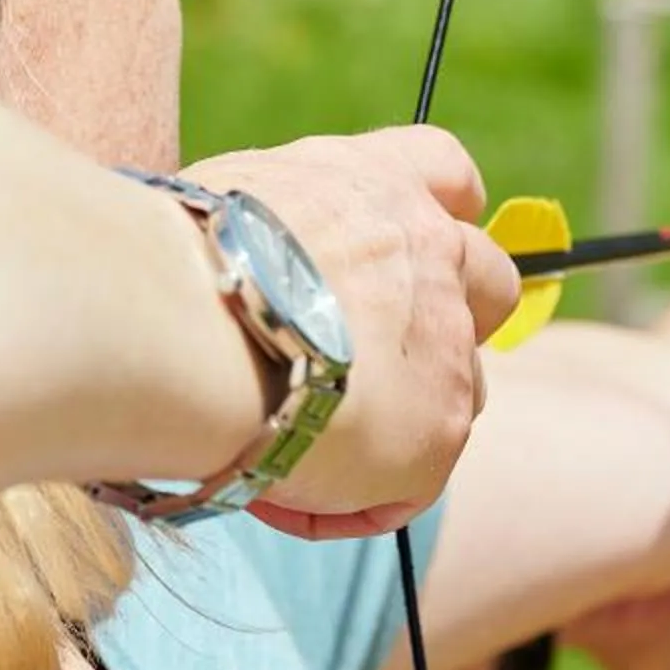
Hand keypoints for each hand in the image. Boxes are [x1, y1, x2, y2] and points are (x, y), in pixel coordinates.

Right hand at [186, 126, 519, 538]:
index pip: (448, 173)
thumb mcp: (232, 201)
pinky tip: (273, 491)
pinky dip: (347, 496)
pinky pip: (405, 482)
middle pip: (491, 282)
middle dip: (449, 322)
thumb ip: (276, 231)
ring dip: (396, 419)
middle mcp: (432, 249)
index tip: (412, 245)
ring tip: (293, 444)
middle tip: (368, 363)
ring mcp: (448, 341)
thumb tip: (253, 272)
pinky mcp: (441, 427)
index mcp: (378, 181)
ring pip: (456, 392)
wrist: (188, 323)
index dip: (440, 213)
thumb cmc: (178, 260)